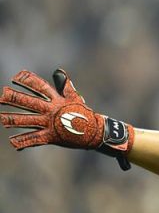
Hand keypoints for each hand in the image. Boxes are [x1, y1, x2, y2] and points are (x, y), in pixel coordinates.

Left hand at [0, 69, 133, 168]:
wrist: (95, 131)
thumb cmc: (83, 113)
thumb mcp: (74, 97)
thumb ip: (64, 85)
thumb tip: (58, 71)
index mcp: (57, 99)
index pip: (40, 87)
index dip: (28, 80)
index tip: (16, 77)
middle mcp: (52, 110)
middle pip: (30, 102)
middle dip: (14, 98)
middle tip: (2, 95)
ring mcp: (51, 123)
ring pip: (28, 120)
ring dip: (13, 119)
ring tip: (1, 119)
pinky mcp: (51, 137)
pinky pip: (34, 139)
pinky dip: (23, 141)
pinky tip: (12, 141)